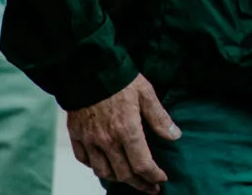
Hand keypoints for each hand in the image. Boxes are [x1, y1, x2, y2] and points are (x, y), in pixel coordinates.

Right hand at [67, 74, 179, 192]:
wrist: (87, 69)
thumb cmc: (120, 80)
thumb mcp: (146, 94)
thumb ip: (160, 118)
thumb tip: (175, 136)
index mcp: (127, 131)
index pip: (142, 165)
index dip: (154, 176)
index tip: (162, 179)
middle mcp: (107, 141)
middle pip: (124, 174)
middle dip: (140, 184)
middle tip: (151, 187)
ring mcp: (89, 141)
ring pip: (103, 172)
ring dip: (118, 179)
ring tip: (130, 178)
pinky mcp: (76, 136)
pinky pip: (85, 161)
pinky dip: (96, 167)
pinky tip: (105, 165)